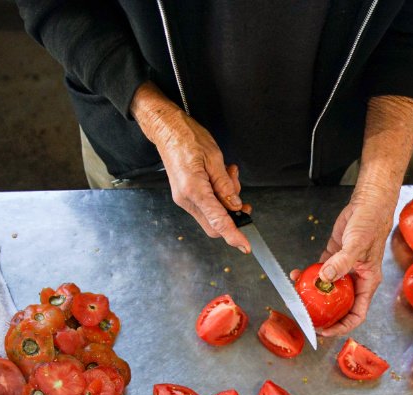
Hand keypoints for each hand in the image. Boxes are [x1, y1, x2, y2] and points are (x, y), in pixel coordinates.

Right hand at [130, 82, 250, 251]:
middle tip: (244, 202)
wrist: (167, 130)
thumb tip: (235, 205)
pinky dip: (219, 198)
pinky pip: (207, 205)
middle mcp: (186, 199)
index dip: (234, 235)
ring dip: (227, 203)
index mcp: (193, 189)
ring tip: (230, 176)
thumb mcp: (214, 158)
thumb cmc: (187, 138)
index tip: (246, 245)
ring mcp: (184, 199)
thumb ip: (225, 185)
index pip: (218, 221)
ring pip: (212, 215)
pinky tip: (222, 179)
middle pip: (215, 224)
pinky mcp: (186, 195)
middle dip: (233, 217)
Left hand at [311, 186, 395, 336]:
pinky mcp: (334, 258)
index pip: (356, 314)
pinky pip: (320, 272)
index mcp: (367, 283)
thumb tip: (325, 278)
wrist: (367, 205)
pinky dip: (309, 275)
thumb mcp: (357, 245)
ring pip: (327, 290)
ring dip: (312, 293)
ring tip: (297, 294)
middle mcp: (356, 280)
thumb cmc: (371, 224)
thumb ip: (341, 263)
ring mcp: (344, 270)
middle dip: (324, 314)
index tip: (325, 331)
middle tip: (307, 318)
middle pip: (340, 306)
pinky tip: (298, 275)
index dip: (341, 326)